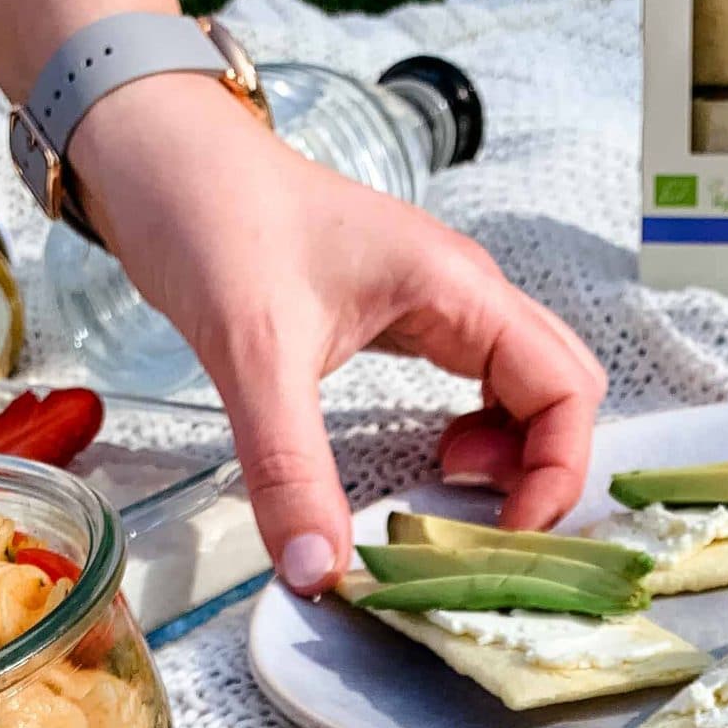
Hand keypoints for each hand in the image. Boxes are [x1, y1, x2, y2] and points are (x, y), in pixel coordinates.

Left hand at [68, 72, 605, 591]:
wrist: (161, 156)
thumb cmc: (213, 215)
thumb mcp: (254, 353)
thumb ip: (289, 470)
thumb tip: (318, 571)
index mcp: (458, 287)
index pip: (565, 388)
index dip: (556, 473)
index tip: (504, 536)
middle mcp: (463, 292)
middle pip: (560, 391)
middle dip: (541, 469)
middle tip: (478, 527)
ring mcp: (436, 303)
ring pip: (519, 390)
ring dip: (507, 456)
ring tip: (442, 493)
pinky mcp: (400, 317)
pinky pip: (471, 386)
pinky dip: (468, 438)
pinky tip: (422, 462)